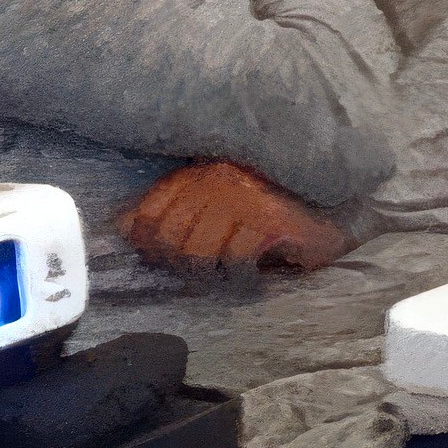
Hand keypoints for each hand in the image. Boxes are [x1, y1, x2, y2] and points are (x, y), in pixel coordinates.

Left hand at [119, 161, 347, 276]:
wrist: (328, 204)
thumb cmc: (266, 207)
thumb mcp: (212, 203)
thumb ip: (169, 211)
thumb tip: (120, 229)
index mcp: (198, 174)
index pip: (150, 213)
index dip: (147, 242)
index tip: (158, 258)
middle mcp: (216, 181)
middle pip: (171, 239)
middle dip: (181, 263)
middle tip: (204, 270)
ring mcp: (243, 199)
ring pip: (200, 253)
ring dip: (213, 271)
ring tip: (230, 269)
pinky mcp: (269, 221)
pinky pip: (235, 260)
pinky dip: (240, 274)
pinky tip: (253, 268)